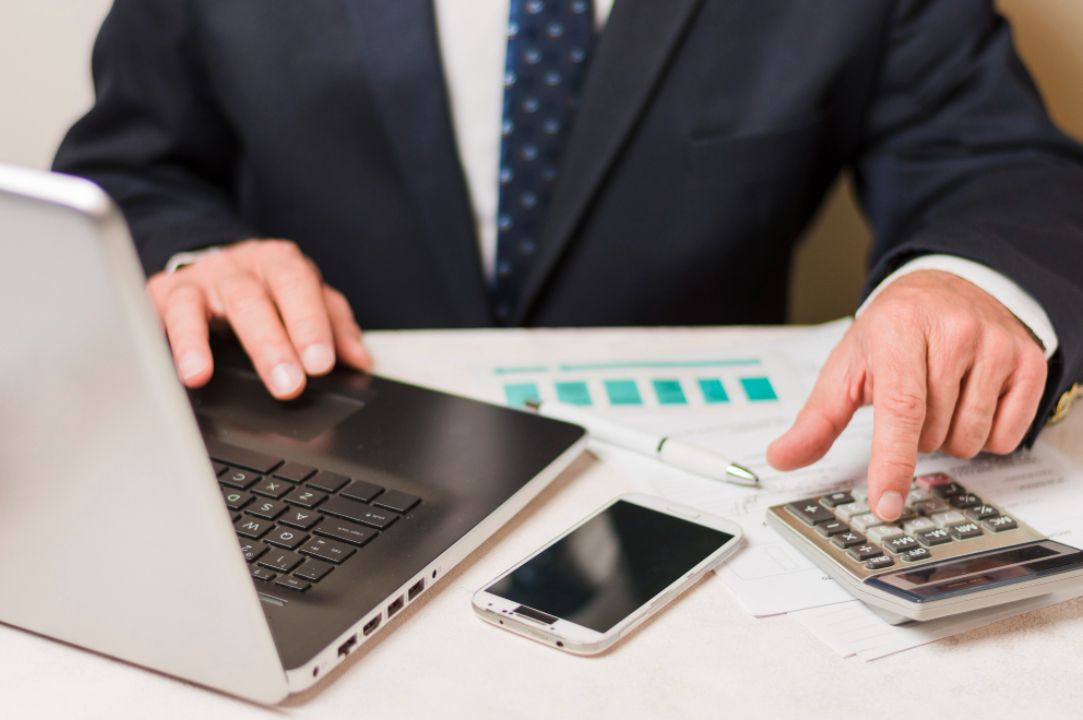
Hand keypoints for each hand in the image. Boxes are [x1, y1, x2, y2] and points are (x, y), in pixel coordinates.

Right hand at [146, 239, 372, 398]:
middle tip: (287, 384)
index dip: (309, 325)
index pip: (297, 287)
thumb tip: (360, 360)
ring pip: (196, 306)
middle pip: (251, 301)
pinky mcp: (162, 295)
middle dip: (269, 345)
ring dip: (199, 344)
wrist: (218, 267)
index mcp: (280, 263)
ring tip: (203, 374)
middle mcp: (237, 267)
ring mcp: (197, 280)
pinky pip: (159, 319)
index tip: (320, 363)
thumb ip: (336, 326)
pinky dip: (166, 344)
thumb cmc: (270, 290)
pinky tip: (174, 369)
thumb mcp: (308, 300)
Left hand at [767, 270, 1047, 519]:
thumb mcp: (847, 366)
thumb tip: (782, 457)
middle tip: (911, 400)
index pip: (900, 408)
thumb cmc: (893, 331)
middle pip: (931, 433)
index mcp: (899, 329)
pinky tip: (972, 398)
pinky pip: (1007, 435)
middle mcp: (952, 331)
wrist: (945, 287)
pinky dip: (985, 433)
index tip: (885, 503)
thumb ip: (816, 419)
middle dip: (914, 437)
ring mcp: (995, 344)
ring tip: (940, 397)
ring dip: (948, 437)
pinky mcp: (1028, 361)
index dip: (892, 463)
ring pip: (969, 439)